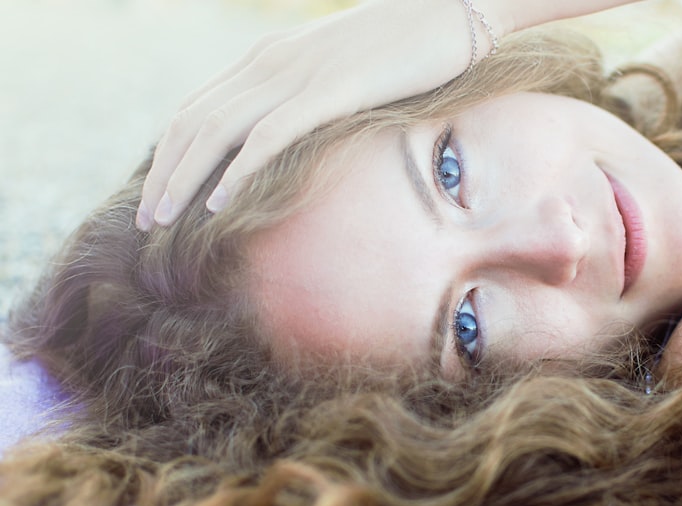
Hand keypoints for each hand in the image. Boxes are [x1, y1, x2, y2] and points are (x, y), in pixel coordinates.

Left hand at [137, 0, 509, 229]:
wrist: (447, 13)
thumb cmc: (402, 47)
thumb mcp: (339, 71)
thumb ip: (307, 95)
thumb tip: (294, 133)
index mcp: (267, 57)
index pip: (196, 109)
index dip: (167, 155)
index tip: (157, 195)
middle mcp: (270, 63)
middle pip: (193, 123)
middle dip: (162, 175)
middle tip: (145, 222)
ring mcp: (297, 76)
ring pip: (217, 131)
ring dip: (184, 179)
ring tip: (165, 221)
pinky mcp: (329, 92)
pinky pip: (269, 136)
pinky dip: (237, 171)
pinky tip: (219, 204)